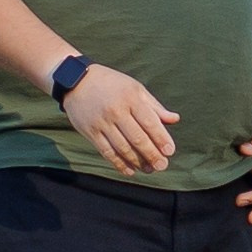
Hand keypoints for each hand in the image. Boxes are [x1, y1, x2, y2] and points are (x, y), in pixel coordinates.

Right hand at [62, 64, 178, 175]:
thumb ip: (155, 107)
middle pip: (137, 138)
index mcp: (131, 98)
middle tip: (162, 166)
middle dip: (152, 154)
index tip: (170, 151)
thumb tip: (175, 119)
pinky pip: (106, 151)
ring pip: (122, 147)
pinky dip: (118, 163)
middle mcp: (116, 111)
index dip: (161, 139)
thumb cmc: (112, 84)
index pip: (150, 122)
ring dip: (137, 162)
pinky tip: (129, 170)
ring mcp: (102, 122)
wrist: (76, 81)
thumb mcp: (135, 89)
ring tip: (149, 169)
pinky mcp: (90, 132)